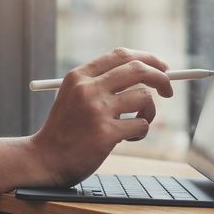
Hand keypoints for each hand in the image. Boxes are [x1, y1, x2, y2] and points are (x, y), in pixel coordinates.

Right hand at [29, 48, 172, 186]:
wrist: (45, 159)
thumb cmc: (66, 128)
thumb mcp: (74, 96)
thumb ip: (102, 82)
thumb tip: (147, 71)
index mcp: (80, 76)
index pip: (121, 55)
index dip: (147, 58)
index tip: (162, 68)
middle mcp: (88, 88)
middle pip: (138, 69)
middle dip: (161, 77)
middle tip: (168, 90)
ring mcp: (97, 110)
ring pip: (144, 97)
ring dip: (148, 112)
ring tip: (135, 123)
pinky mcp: (106, 133)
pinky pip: (141, 125)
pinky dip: (140, 132)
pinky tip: (125, 138)